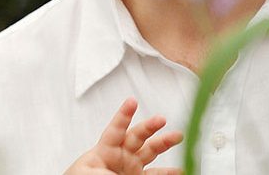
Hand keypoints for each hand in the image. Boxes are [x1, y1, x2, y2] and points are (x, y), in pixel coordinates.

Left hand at [63, 98, 183, 174]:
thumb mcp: (87, 173)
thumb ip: (105, 170)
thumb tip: (126, 172)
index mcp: (104, 151)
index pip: (116, 129)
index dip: (123, 115)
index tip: (131, 101)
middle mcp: (121, 156)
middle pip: (137, 136)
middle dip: (149, 126)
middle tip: (161, 119)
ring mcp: (131, 168)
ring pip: (151, 151)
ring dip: (164, 143)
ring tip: (178, 136)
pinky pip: (156, 174)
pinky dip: (169, 172)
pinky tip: (180, 168)